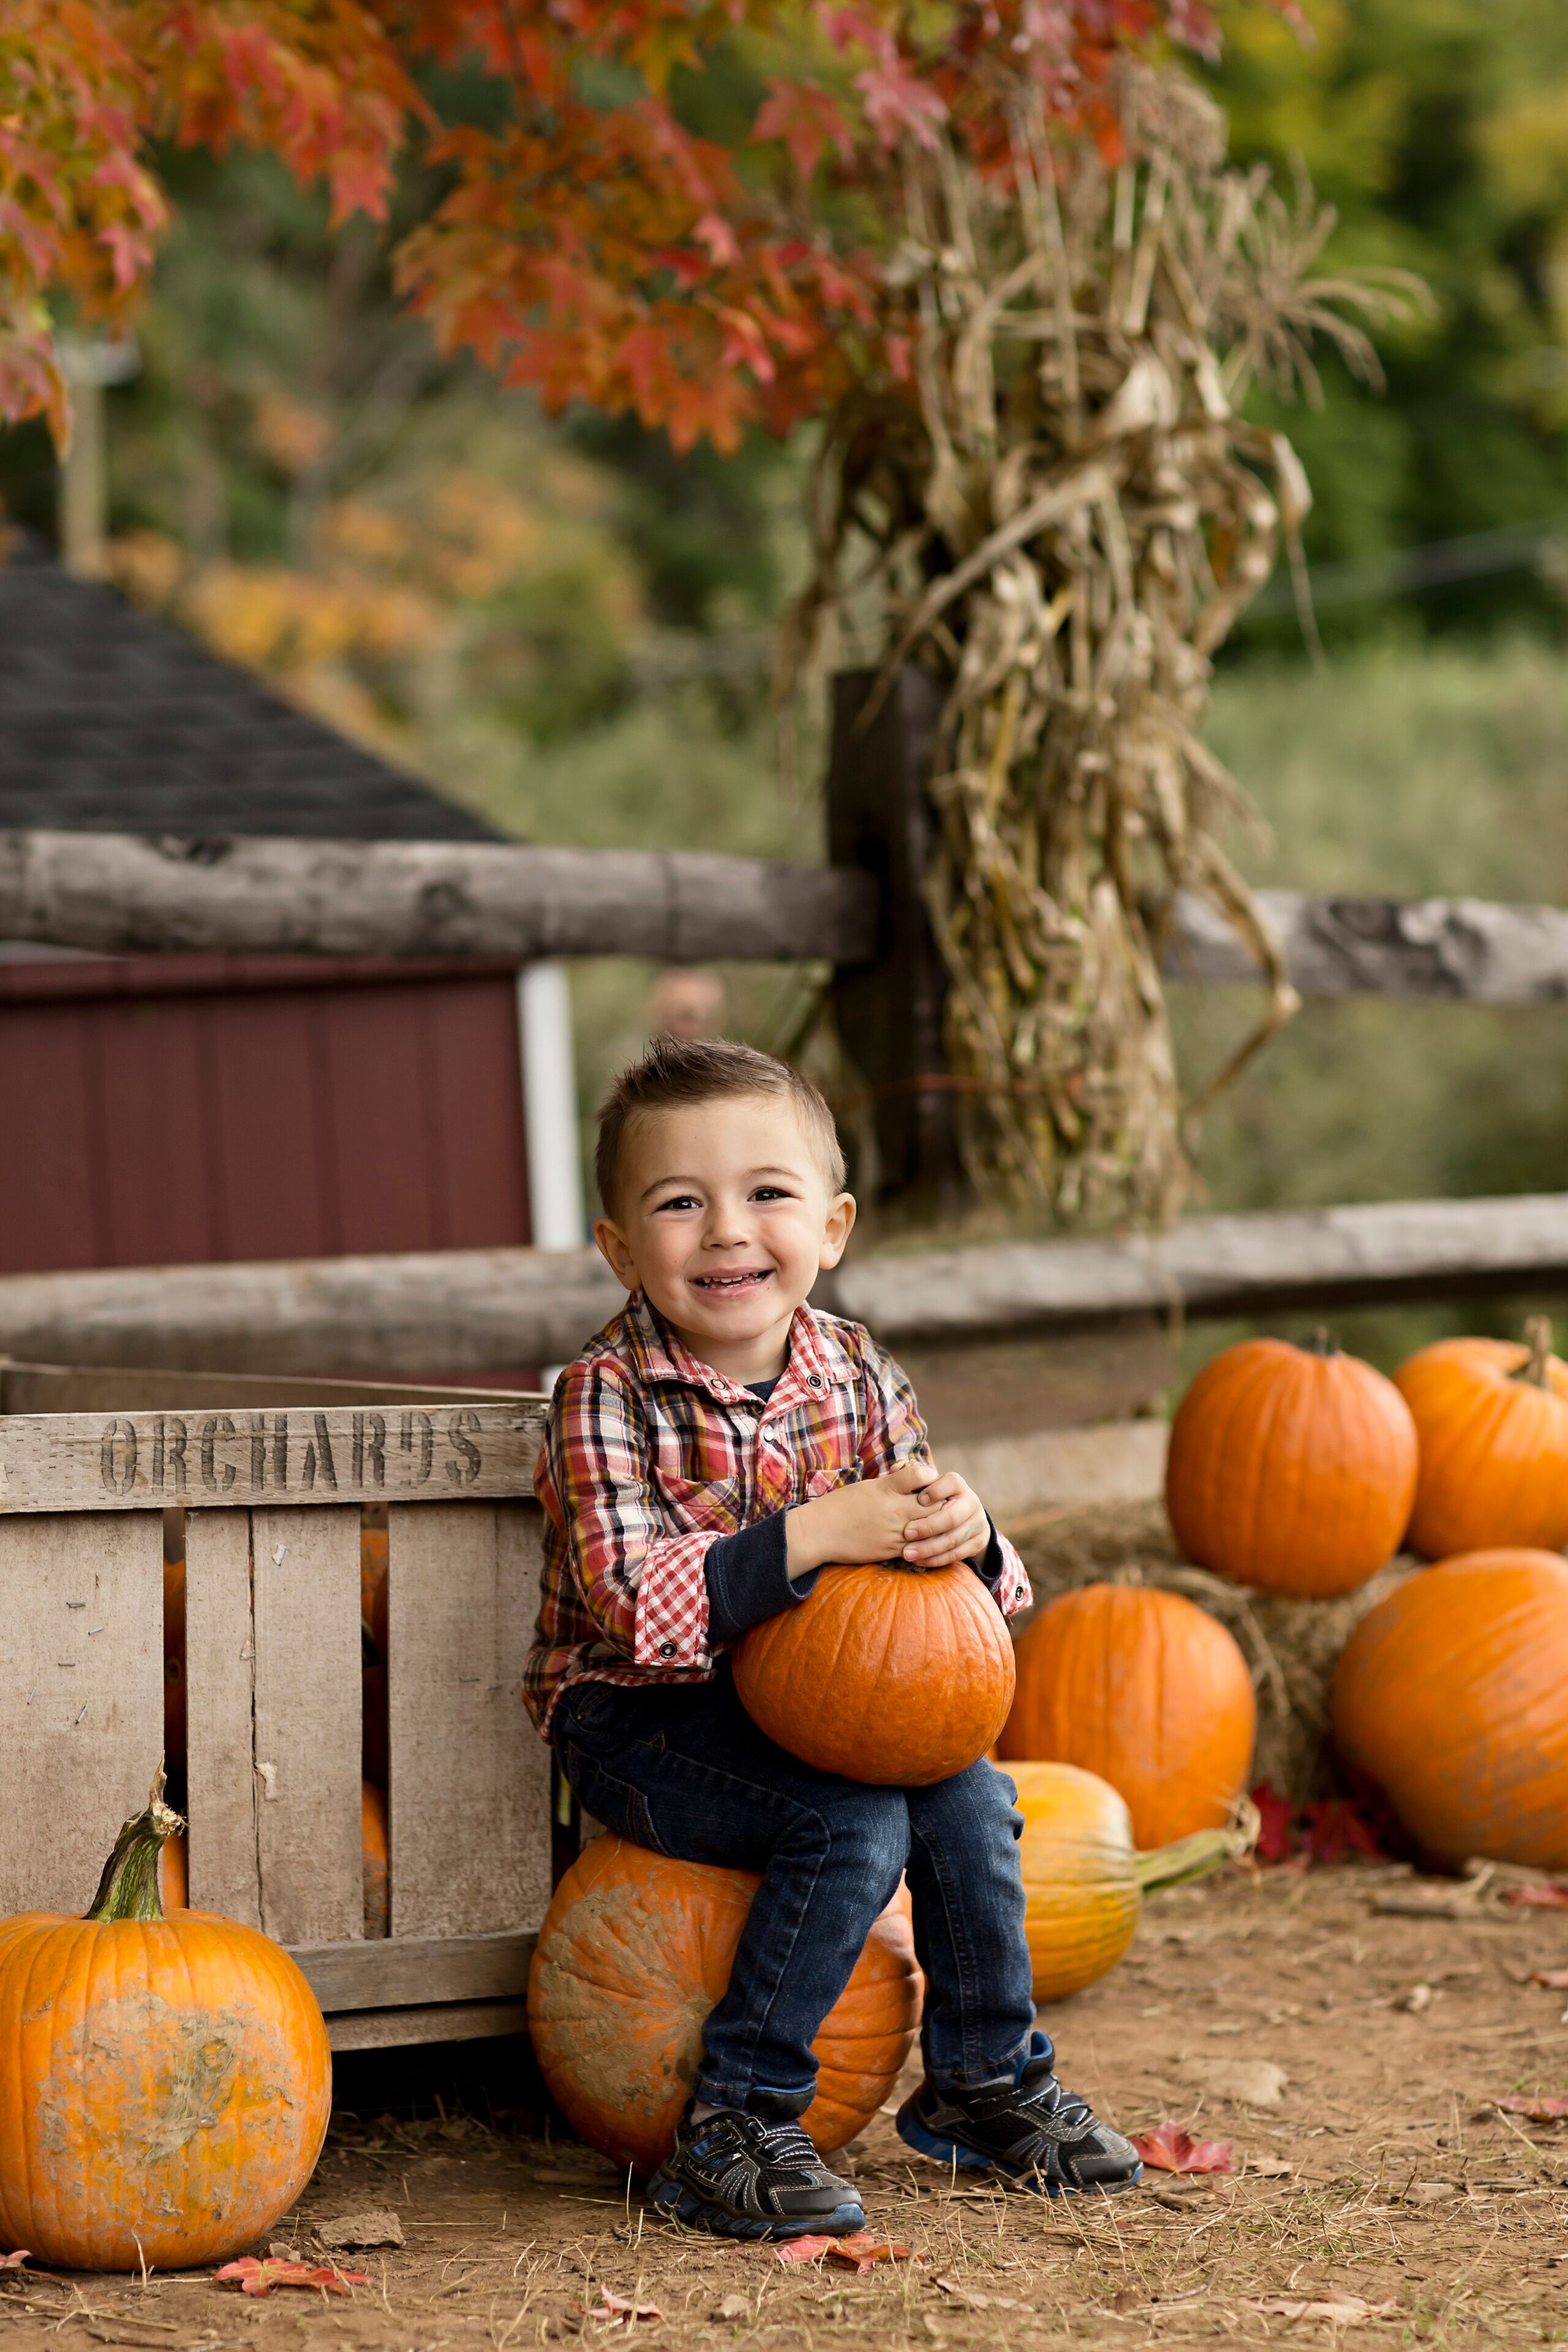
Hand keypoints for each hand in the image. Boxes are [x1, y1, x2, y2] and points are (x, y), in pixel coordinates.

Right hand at [785, 1458, 936, 1578]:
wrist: (818, 1533)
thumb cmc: (840, 1505)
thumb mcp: (867, 1486)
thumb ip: (892, 1484)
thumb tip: (912, 1478)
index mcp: (885, 1488)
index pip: (921, 1475)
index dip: (931, 1477)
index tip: (929, 1481)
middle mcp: (893, 1509)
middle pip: (934, 1503)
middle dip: (941, 1502)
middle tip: (943, 1502)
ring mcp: (894, 1532)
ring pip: (931, 1528)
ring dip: (937, 1524)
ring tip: (938, 1520)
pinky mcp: (891, 1551)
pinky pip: (920, 1547)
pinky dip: (927, 1542)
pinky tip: (926, 1538)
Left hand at [898, 1469, 989, 1568]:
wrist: (963, 1518)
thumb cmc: (934, 1500)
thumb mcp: (928, 1487)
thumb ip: (913, 1479)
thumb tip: (896, 1466)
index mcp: (958, 1485)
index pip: (951, 1482)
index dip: (936, 1491)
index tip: (918, 1500)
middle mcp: (972, 1502)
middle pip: (952, 1516)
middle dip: (928, 1527)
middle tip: (906, 1533)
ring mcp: (978, 1523)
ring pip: (953, 1539)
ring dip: (928, 1548)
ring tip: (907, 1553)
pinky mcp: (978, 1542)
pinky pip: (957, 1554)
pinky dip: (936, 1559)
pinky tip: (919, 1560)